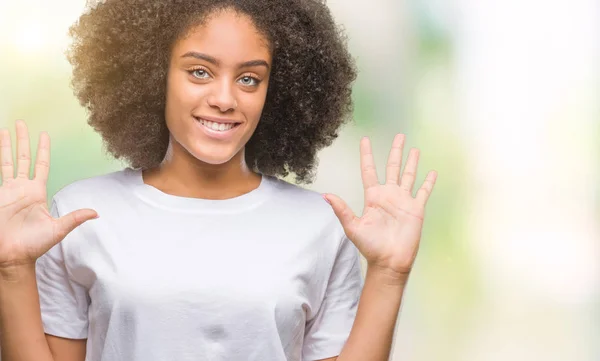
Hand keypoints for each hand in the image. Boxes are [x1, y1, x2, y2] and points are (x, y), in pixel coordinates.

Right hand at [0, 120, 97, 269]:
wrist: (12, 256)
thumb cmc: (34, 245)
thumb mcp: (58, 229)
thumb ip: (74, 218)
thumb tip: (96, 213)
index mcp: (37, 192)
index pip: (41, 165)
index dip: (42, 150)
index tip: (44, 134)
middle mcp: (22, 188)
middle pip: (22, 157)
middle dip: (22, 140)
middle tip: (20, 122)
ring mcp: (8, 191)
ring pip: (6, 161)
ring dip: (5, 145)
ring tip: (5, 128)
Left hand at [323, 134, 436, 279]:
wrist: (389, 262)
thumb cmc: (370, 246)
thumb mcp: (353, 227)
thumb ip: (342, 209)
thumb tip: (325, 195)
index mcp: (373, 197)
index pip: (369, 170)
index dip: (367, 155)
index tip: (365, 140)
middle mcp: (388, 195)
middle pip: (392, 167)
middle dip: (395, 151)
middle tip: (399, 135)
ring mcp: (403, 201)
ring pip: (409, 175)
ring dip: (412, 162)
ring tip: (414, 148)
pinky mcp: (416, 209)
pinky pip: (423, 192)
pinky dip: (428, 182)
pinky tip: (431, 172)